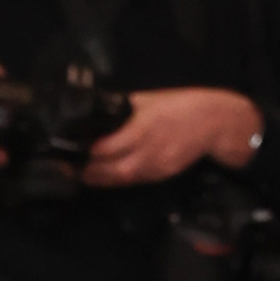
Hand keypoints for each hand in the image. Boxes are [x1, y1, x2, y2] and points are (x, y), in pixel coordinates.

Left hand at [83, 88, 262, 189]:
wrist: (215, 124)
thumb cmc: (182, 105)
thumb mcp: (150, 100)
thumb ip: (123, 109)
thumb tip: (97, 110)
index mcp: (142, 128)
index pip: (104, 147)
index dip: (83, 150)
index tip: (66, 147)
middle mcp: (145, 152)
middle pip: (105, 169)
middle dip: (83, 169)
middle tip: (64, 164)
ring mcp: (152, 167)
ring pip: (115, 179)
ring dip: (94, 178)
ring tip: (76, 172)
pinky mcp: (157, 176)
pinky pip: (129, 181)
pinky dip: (111, 180)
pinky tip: (99, 175)